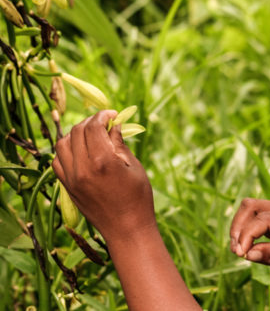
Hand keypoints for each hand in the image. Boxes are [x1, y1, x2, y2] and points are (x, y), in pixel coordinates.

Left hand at [52, 110, 155, 242]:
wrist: (127, 230)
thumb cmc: (138, 198)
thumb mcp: (134, 167)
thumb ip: (119, 143)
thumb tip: (114, 124)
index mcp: (102, 161)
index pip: (94, 126)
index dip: (103, 115)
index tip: (112, 114)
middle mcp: (82, 168)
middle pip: (77, 131)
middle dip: (91, 121)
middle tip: (104, 123)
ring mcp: (71, 179)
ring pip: (63, 143)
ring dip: (76, 133)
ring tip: (90, 135)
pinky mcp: (67, 188)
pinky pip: (57, 161)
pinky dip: (66, 150)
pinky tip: (79, 151)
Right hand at [230, 198, 269, 283]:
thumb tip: (248, 254)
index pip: (262, 220)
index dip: (247, 235)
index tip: (240, 254)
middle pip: (252, 207)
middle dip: (239, 227)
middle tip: (236, 250)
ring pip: (250, 208)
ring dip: (239, 226)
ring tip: (237, 248)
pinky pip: (254, 214)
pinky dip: (245, 227)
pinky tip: (244, 243)